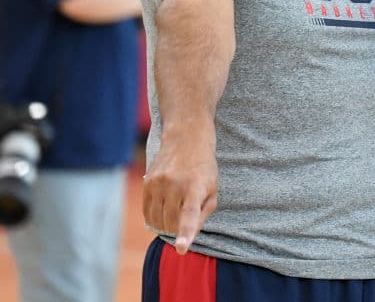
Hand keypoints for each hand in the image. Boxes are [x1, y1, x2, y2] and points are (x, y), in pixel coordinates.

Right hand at [143, 133, 218, 254]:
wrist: (187, 140)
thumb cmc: (204, 169)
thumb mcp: (213, 189)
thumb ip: (202, 214)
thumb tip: (188, 235)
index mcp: (195, 186)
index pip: (189, 214)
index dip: (185, 233)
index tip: (181, 249)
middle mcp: (175, 184)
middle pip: (171, 223)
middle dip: (178, 228)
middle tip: (186, 217)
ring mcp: (158, 183)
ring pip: (157, 221)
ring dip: (166, 224)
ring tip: (177, 210)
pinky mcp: (147, 183)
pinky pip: (147, 213)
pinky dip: (155, 218)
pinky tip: (164, 210)